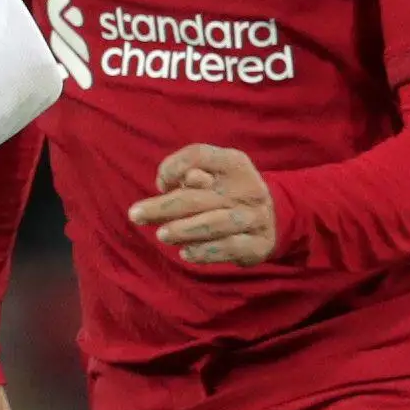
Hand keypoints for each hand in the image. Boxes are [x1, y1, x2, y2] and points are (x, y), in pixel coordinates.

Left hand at [129, 143, 275, 267]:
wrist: (274, 217)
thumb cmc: (227, 193)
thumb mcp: (213, 174)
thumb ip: (187, 173)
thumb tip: (165, 185)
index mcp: (234, 163)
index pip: (199, 155)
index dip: (173, 166)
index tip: (160, 184)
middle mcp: (247, 188)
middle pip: (198, 196)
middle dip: (163, 207)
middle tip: (136, 215)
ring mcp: (255, 217)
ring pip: (215, 223)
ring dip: (184, 230)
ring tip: (162, 235)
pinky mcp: (258, 244)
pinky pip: (229, 248)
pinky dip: (205, 251)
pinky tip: (186, 253)